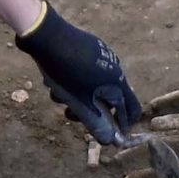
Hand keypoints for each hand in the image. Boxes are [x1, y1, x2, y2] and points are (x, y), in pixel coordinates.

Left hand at [15, 3, 144, 144]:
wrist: (46, 35)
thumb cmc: (65, 72)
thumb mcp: (80, 103)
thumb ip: (96, 124)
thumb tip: (111, 141)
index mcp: (117, 82)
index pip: (131, 109)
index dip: (123, 125)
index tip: (111, 136)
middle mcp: (114, 68)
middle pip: (108, 100)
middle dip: (88, 110)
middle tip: (69, 113)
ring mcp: (101, 56)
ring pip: (92, 87)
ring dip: (75, 96)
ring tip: (57, 94)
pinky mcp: (88, 48)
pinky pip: (84, 73)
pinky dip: (72, 82)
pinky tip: (54, 79)